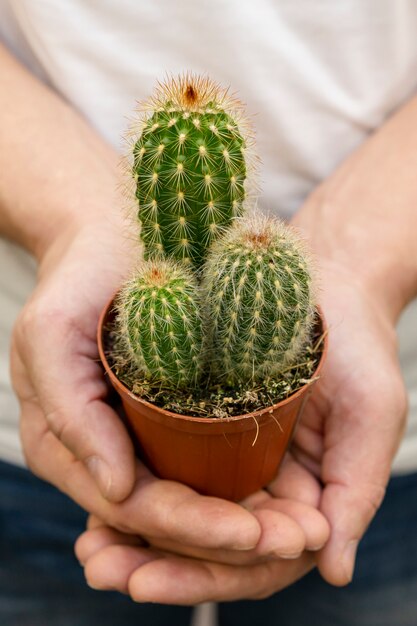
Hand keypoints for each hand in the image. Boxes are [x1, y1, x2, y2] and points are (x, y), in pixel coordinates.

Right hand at [11, 220, 328, 603]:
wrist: (113, 236)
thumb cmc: (77, 278)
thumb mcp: (51, 335)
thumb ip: (69, 413)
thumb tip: (114, 491)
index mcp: (65, 444)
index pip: (129, 506)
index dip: (188, 528)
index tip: (249, 535)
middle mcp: (102, 450)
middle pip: (165, 515)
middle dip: (225, 537)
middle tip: (294, 541)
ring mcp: (136, 436)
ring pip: (190, 499)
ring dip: (244, 522)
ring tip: (302, 531)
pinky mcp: (169, 416)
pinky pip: (204, 465)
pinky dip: (242, 488)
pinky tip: (287, 498)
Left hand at [74, 258, 406, 599]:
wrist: (327, 281)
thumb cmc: (357, 346)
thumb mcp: (369, 412)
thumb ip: (357, 489)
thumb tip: (334, 571)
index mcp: (304, 499)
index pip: (253, 558)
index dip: (202, 575)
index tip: (146, 579)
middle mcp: (263, 487)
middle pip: (207, 545)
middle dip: (157, 561)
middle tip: (102, 568)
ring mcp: (232, 460)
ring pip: (180, 513)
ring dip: (134, 535)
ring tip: (89, 549)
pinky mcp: (202, 425)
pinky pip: (164, 465)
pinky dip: (133, 487)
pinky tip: (96, 496)